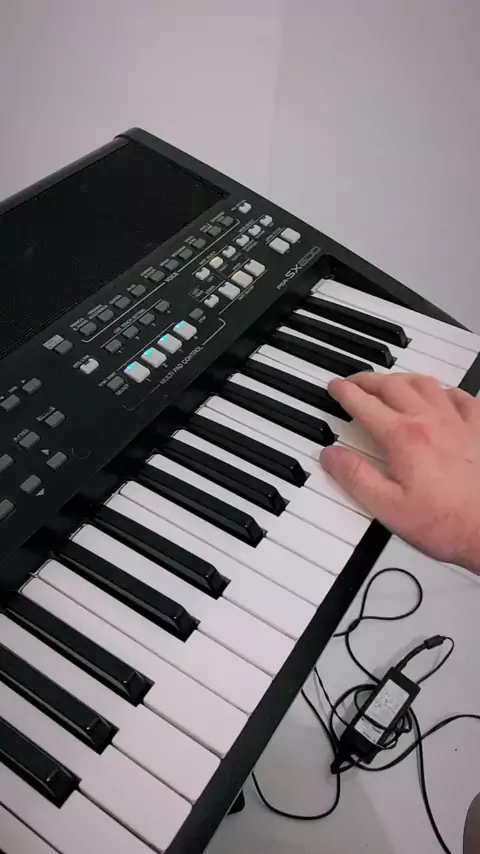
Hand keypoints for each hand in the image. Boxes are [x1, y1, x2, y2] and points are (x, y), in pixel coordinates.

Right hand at [319, 372, 479, 572]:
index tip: (335, 387)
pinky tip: (441, 396)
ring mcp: (458, 422)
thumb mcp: (388, 507)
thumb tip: (331, 456)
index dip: (345, 392)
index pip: (365, 404)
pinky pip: (461, 397)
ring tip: (390, 383)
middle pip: (393, 386)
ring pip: (426, 384)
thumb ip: (356, 477)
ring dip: (402, 379)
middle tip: (355, 381)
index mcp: (403, 437)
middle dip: (368, 380)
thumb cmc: (447, 524)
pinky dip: (444, 391)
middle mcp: (430, 421)